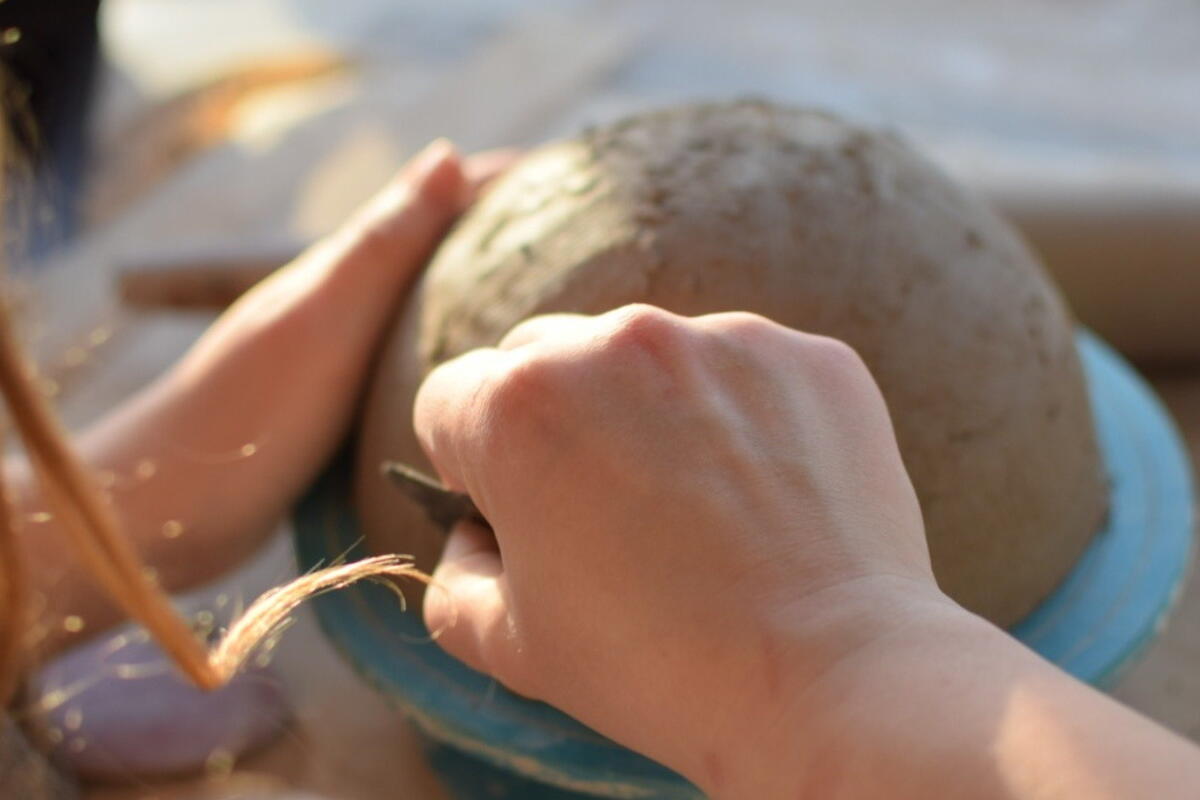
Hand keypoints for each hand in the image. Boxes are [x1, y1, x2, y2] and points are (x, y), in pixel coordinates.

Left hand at [20, 141, 518, 651]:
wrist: (167, 510)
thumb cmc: (248, 411)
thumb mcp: (326, 316)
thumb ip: (383, 244)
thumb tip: (448, 155)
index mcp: (340, 272)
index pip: (429, 205)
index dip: (493, 185)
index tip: (569, 184)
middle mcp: (341, 309)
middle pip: (432, 260)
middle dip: (500, 246)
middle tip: (582, 258)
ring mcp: (339, 365)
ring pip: (424, 321)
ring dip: (479, 310)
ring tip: (548, 326)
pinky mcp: (339, 419)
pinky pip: (412, 376)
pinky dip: (454, 366)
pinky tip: (483, 395)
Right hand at [415, 305, 939, 790]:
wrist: (832, 681)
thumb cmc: (660, 668)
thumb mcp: (509, 643)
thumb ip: (456, 573)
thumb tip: (476, 533)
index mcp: (517, 405)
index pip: (450, 399)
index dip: (468, 463)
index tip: (514, 506)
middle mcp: (614, 343)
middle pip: (543, 357)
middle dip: (553, 420)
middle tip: (602, 505)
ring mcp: (721, 340)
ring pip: (647, 356)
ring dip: (649, 410)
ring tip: (696, 504)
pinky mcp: (807, 356)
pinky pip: (742, 370)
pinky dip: (739, 415)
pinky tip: (761, 493)